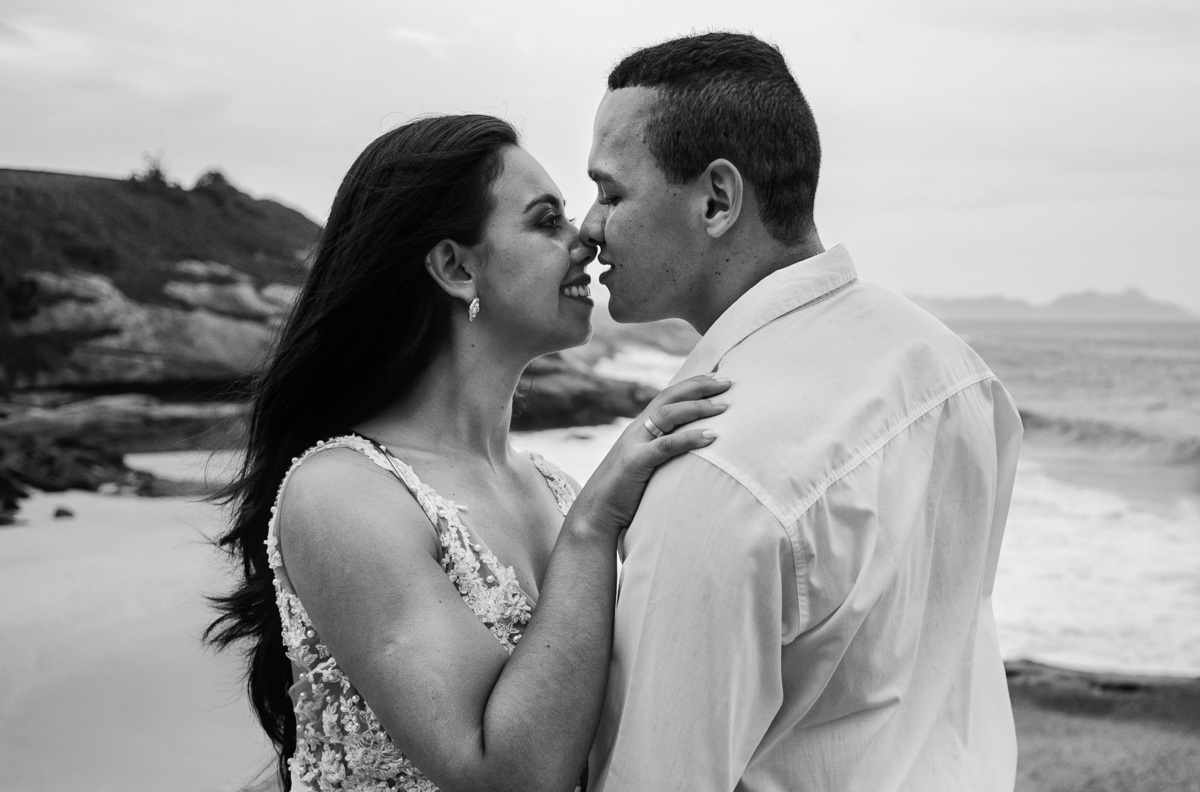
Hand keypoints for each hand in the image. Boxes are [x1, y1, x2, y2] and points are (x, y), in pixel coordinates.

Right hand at [569, 374, 731, 537]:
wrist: (595, 514)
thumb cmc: (624, 494)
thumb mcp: (645, 466)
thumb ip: (663, 453)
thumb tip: (693, 451)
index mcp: (639, 428)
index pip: (668, 396)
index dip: (693, 385)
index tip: (719, 379)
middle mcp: (636, 430)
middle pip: (670, 397)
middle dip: (700, 386)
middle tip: (730, 382)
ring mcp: (633, 444)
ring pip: (668, 414)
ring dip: (699, 408)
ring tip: (725, 407)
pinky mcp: (634, 463)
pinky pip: (666, 445)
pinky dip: (691, 438)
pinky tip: (713, 436)